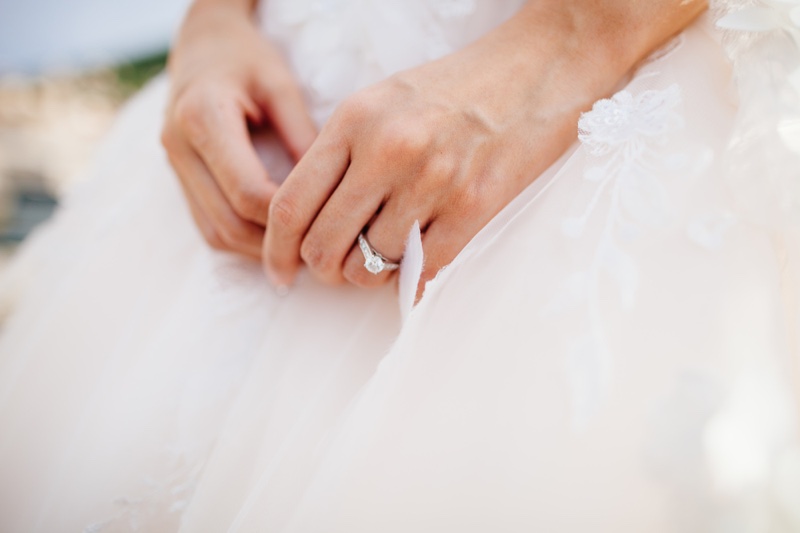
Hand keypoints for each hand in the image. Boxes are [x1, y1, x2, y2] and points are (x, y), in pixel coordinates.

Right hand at [161, 0, 316, 258]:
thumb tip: (331, 191)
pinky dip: (243, 239)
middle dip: (275, 243)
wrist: (202, 45)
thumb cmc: (247, 58)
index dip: (288, 217)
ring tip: (302, 249)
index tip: (326, 222)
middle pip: (230, 223)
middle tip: (319, 247)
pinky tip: (276, 238)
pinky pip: (209, 227)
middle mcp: (179, 147)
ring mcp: (174, 167)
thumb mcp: (281, 85)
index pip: (248, 192)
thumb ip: (303, 136)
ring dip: (259, 250)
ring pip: (216, 234)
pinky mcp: (179, 180)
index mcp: (202, 117)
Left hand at [263, 0, 705, 291]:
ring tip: (383, 258)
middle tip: (333, 271)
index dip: (276, 249)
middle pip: (323, 243)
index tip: (279, 272)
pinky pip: (424, 271)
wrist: (537, 69)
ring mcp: (433, 179)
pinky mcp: (474, 205)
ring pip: (371, 264)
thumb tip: (309, 221)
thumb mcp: (380, 102)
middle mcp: (388, 149)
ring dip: (369, 275)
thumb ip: (340, 155)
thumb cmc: (455, 89)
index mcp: (354, 120)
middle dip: (321, 270)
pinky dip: (410, 283)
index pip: (290, 204)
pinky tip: (413, 270)